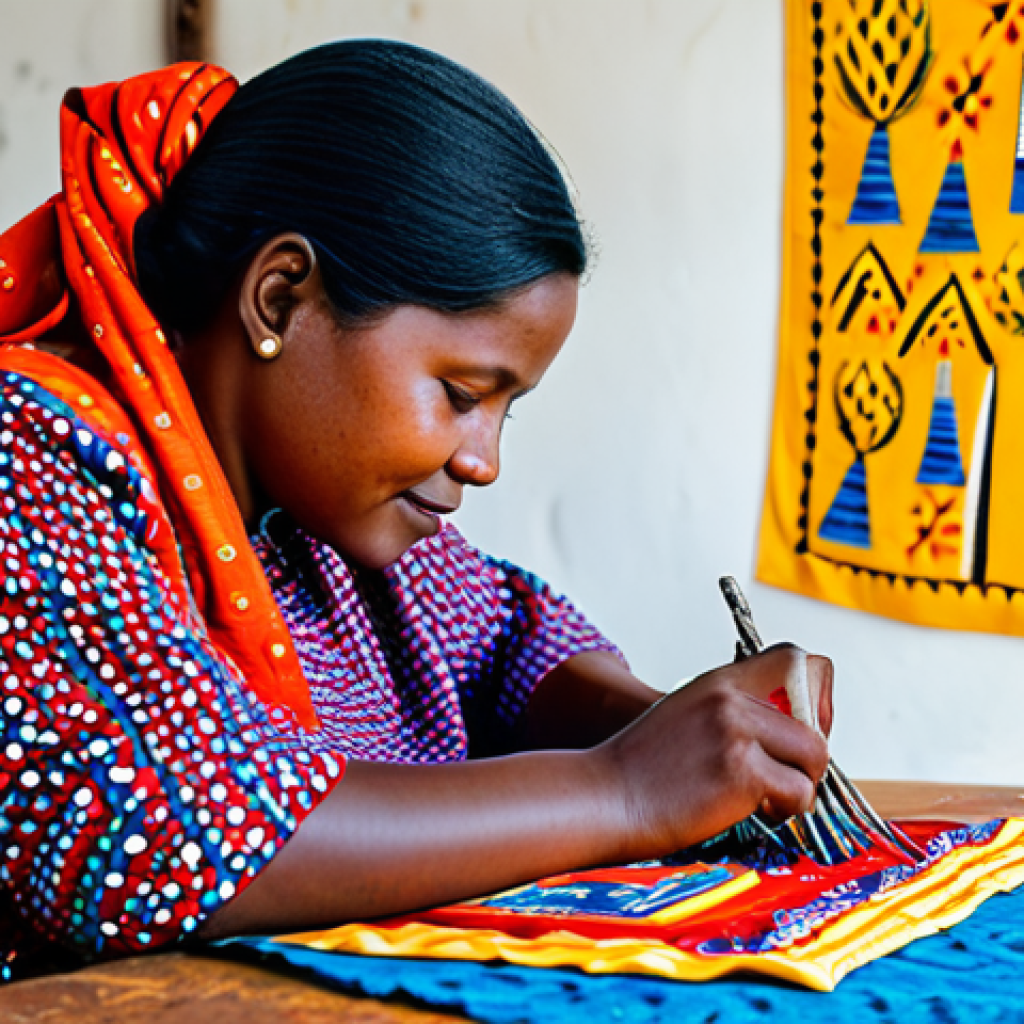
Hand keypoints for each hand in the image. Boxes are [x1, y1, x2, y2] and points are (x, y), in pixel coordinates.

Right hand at [598, 645, 830, 860]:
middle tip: (787, 775)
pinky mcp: (742, 773)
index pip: (797, 660)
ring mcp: (736, 733)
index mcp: (719, 681)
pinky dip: (786, 810)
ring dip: (801, 785)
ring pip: (815, 756)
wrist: (606, 798)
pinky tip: (754, 810)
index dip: (814, 696)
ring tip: (767, 797)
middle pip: (816, 717)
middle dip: (811, 755)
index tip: (802, 728)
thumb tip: (791, 730)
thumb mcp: (687, 715)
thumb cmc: (643, 770)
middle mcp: (730, 699)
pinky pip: (800, 793)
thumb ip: (734, 711)